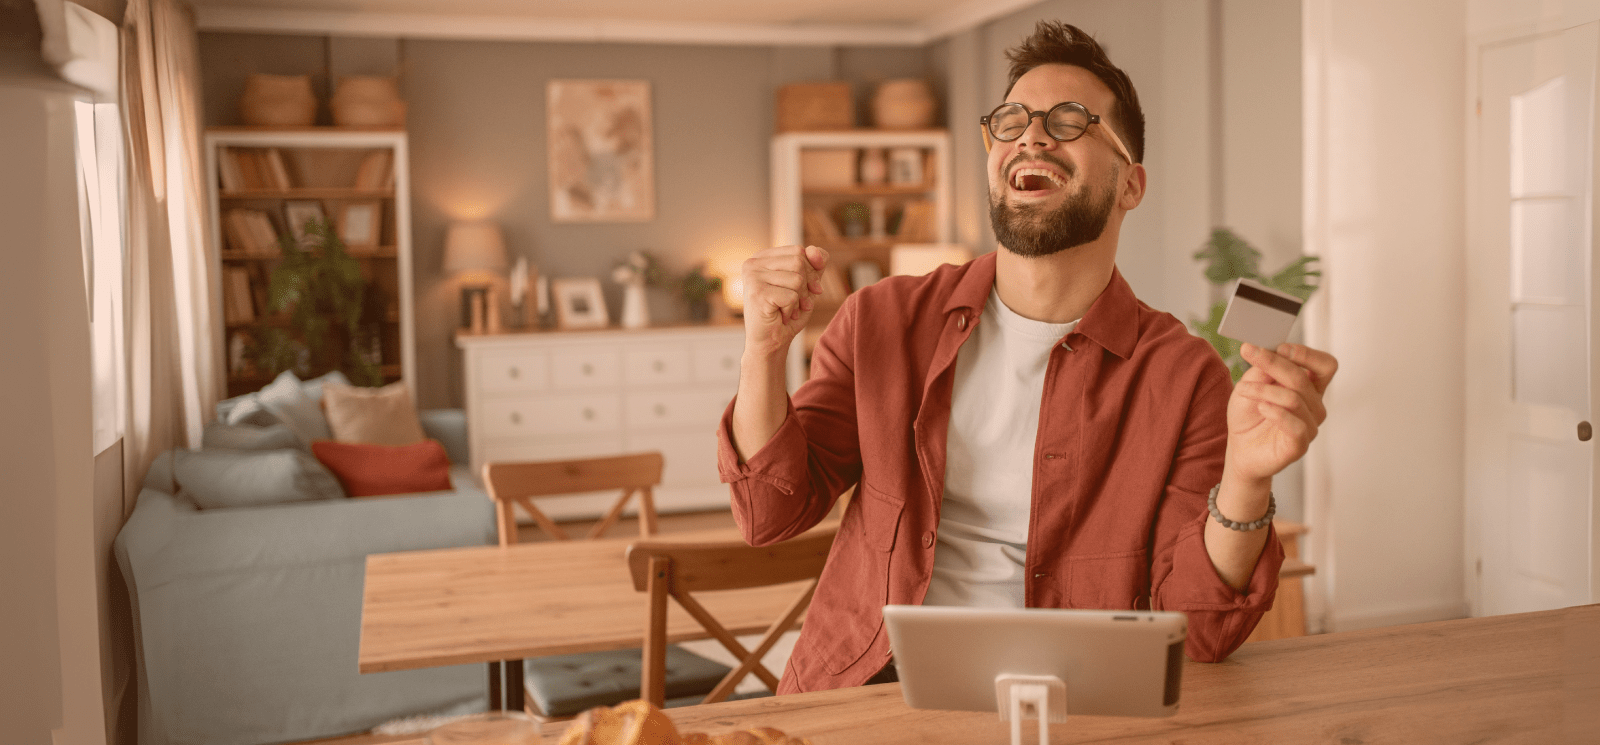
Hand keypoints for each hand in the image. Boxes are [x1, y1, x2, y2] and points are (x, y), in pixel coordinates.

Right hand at [741, 245, 828, 358]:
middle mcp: (752, 263)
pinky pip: (791, 296)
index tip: (810, 289)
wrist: (770, 343)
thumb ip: (814, 264)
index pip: (798, 250)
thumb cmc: (786, 314)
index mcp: (762, 258)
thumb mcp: (806, 285)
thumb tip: (814, 250)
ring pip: (797, 279)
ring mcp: (752, 277)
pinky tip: (781, 316)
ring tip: (788, 310)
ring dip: (799, 300)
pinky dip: (792, 310)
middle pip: (798, 261)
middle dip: (807, 286)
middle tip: (799, 304)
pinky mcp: (757, 293)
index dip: (811, 271)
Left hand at [1225, 343, 1338, 484]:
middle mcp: (1314, 405)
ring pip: (1294, 399)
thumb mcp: (1249, 385)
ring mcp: (1309, 426)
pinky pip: (1295, 425)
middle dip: (1274, 363)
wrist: (1239, 449)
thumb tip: (1269, 353)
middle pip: (1303, 378)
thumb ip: (1261, 370)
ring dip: (1264, 389)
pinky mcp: (1299, 445)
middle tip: (1250, 353)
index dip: (1306, 353)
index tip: (1279, 346)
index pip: (1325, 365)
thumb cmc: (1249, 415)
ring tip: (1243, 388)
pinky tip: (1261, 408)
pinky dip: (1275, 412)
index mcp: (1309, 387)